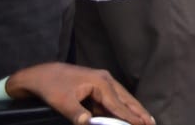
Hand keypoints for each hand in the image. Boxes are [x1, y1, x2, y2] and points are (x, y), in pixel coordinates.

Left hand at [5, 63, 153, 124]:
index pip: (118, 105)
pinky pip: (114, 99)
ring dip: (134, 110)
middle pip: (127, 99)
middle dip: (139, 112)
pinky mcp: (98, 86)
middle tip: (152, 123)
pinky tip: (128, 114)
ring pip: (123, 99)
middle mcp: (106, 80)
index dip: (130, 117)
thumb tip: (87, 122)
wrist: (42, 74)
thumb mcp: (61, 101)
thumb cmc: (51, 87)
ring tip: (146, 120)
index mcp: (100, 83)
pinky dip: (123, 107)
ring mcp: (103, 82)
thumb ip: (75, 113)